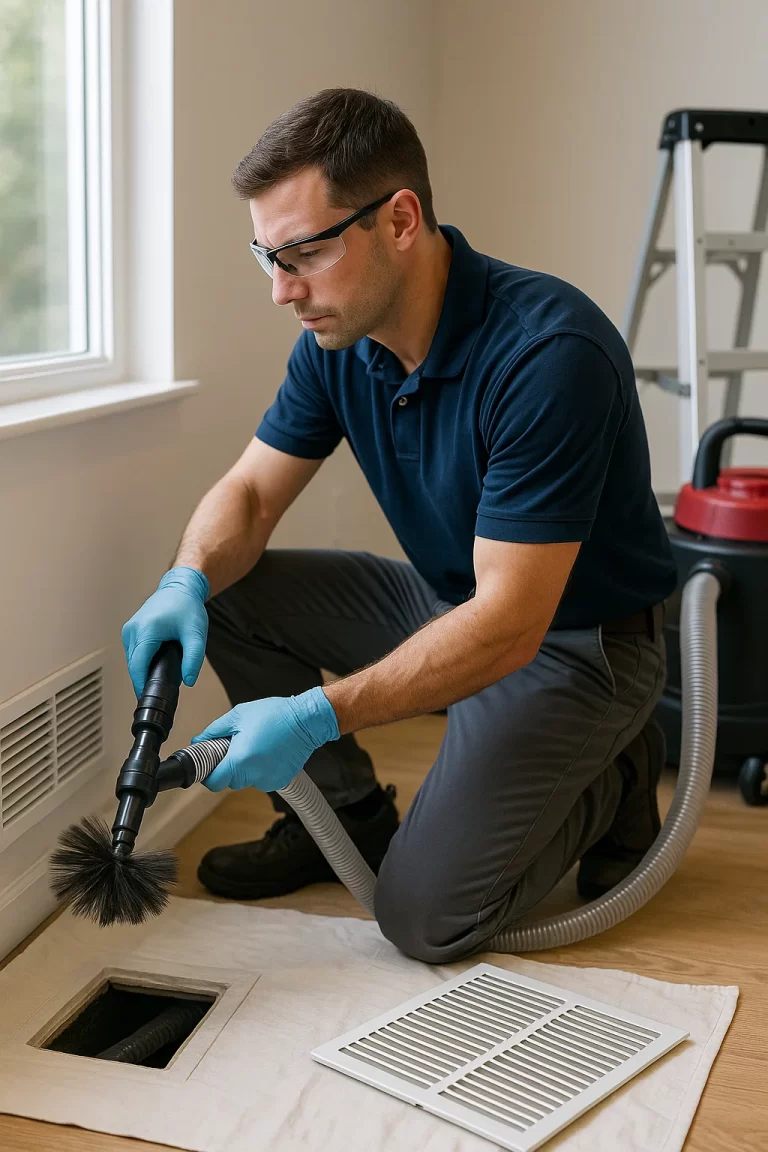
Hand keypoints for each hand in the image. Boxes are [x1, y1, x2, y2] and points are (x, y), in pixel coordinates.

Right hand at [122, 566, 209, 697]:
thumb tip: (188, 680)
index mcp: (146, 630)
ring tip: (162, 677)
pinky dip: (143, 661)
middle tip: (162, 691)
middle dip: (146, 679)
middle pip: (134, 665)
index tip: (149, 698)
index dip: (142, 685)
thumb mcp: (196, 634)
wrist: (180, 587)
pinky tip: (156, 664)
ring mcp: (129, 629)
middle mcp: (133, 630)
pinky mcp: (131, 630)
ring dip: (144, 670)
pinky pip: (134, 652)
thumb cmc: (187, 606)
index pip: (137, 666)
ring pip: (133, 660)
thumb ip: (193, 658)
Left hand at [191, 686, 338, 791]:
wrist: (307, 720)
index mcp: (239, 761)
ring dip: (245, 768)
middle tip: (234, 747)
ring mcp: (268, 781)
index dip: (207, 774)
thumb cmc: (275, 715)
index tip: (209, 763)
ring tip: (255, 746)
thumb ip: (214, 731)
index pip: (213, 783)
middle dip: (228, 767)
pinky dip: (261, 769)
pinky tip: (268, 752)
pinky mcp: (280, 781)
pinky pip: (262, 779)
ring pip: (246, 780)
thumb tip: (199, 741)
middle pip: (229, 781)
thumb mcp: (238, 715)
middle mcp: (253, 776)